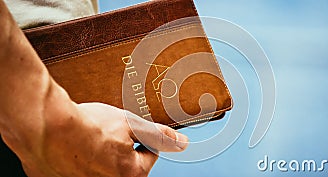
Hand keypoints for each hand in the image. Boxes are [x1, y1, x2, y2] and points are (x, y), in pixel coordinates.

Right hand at [19, 102, 187, 176]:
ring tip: (90, 137)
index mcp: (131, 174)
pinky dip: (80, 158)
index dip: (143, 137)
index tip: (134, 131)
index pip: (150, 155)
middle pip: (126, 164)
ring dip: (101, 153)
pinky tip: (75, 145)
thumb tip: (181, 142)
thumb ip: (159, 135)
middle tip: (108, 133)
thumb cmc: (87, 126)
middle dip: (122, 147)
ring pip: (103, 166)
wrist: (45, 125)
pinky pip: (79, 169)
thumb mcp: (132, 124)